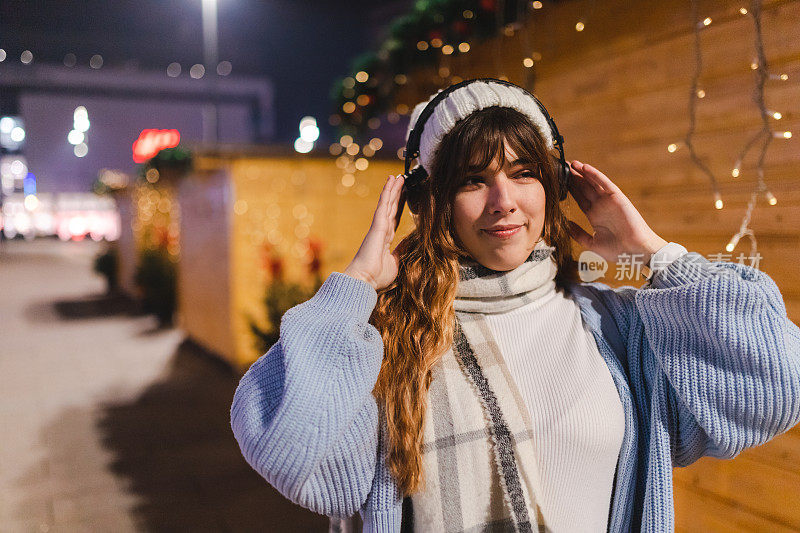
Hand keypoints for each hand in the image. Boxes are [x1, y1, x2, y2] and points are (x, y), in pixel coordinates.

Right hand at [343, 175, 404, 289]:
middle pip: (391, 207)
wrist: (364, 281)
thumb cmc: (376, 277)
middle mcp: (381, 231)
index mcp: (385, 239)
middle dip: (397, 194)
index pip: (395, 219)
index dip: (399, 207)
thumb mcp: (396, 262)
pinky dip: (387, 193)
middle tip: (402, 180)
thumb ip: (403, 250)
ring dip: (392, 189)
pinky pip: (383, 205)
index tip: (405, 196)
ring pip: (387, 203)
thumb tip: (411, 241)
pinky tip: (391, 182)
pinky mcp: (377, 226)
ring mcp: (378, 227)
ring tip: (398, 176)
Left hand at [566, 160, 667, 265]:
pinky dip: (595, 175)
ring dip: (583, 173)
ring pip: (593, 183)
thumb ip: (577, 233)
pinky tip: (585, 168)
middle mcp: (601, 206)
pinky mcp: (618, 197)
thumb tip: (564, 224)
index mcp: (595, 216)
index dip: (570, 190)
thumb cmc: (617, 251)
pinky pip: (605, 183)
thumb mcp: (591, 243)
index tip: (559, 182)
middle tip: (562, 167)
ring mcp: (609, 201)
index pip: (580, 199)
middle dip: (574, 178)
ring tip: (571, 164)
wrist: (634, 252)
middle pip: (585, 188)